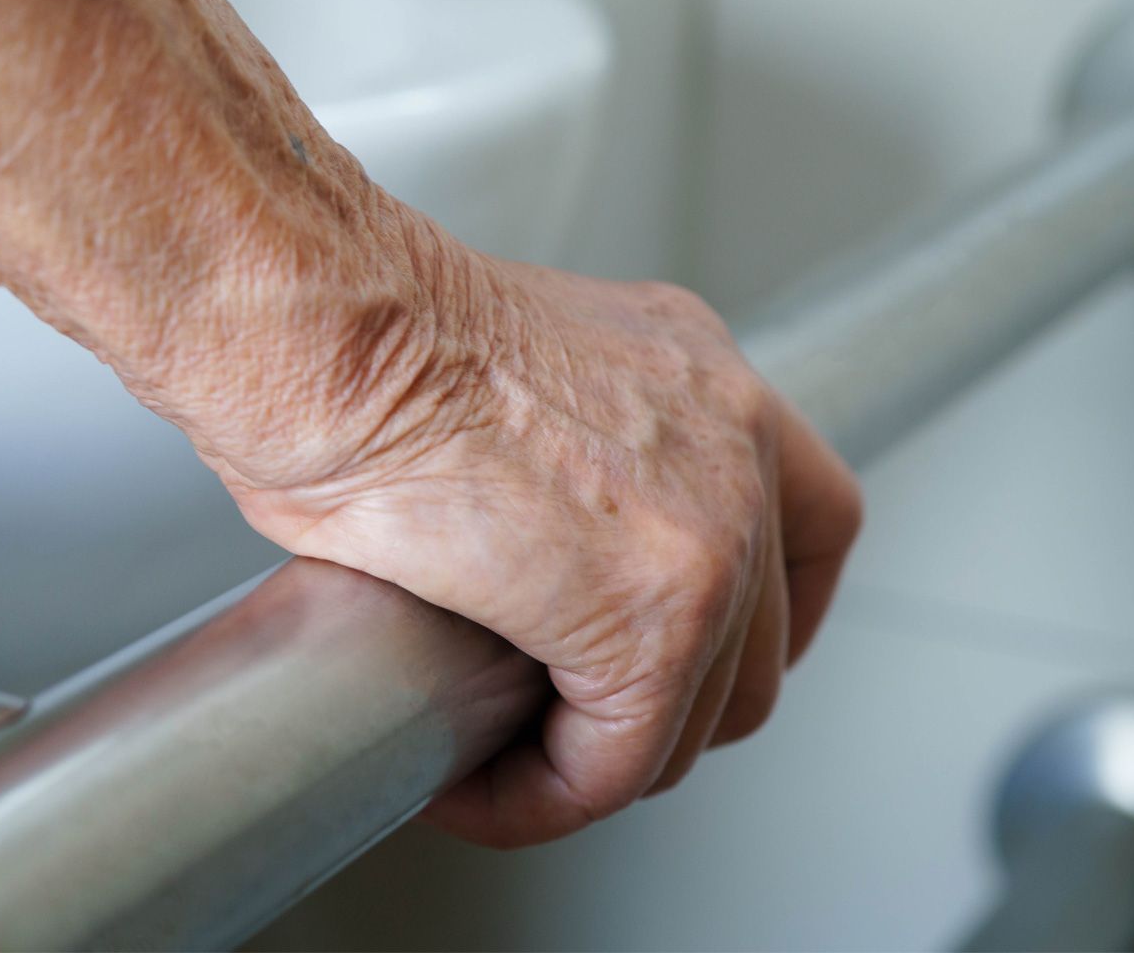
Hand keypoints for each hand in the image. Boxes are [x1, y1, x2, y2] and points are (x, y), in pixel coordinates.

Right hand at [210, 214, 862, 846]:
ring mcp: (713, 532)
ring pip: (695, 716)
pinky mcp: (650, 623)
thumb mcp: (502, 368)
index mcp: (694, 368)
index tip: (693, 656)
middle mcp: (731, 434)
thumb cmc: (357, 336)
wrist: (329, 334)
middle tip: (567, 723)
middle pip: (766, 634)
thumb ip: (556, 449)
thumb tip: (517, 544)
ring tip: (499, 760)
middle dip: (672, 705)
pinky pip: (613, 764)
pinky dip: (542, 799)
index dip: (758, 614)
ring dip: (597, 759)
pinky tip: (470, 785)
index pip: (804, 515)